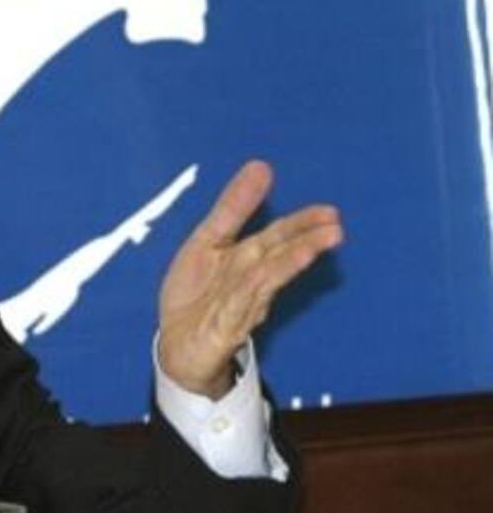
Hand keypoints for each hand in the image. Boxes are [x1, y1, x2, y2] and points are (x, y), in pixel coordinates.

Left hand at [158, 160, 342, 398]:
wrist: (178, 346)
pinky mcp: (223, 329)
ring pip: (265, 280)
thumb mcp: (207, 241)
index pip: (277, 236)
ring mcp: (238, 305)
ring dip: (288, 264)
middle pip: (278, 256)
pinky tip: (259, 287)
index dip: (301, 223)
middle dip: (304, 242)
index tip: (330, 211)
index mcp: (245, 257)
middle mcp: (248, 280)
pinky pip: (236, 310)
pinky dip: (246, 297)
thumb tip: (261, 166)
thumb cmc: (197, 294)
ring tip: (313, 248)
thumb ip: (233, 208)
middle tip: (335, 228)